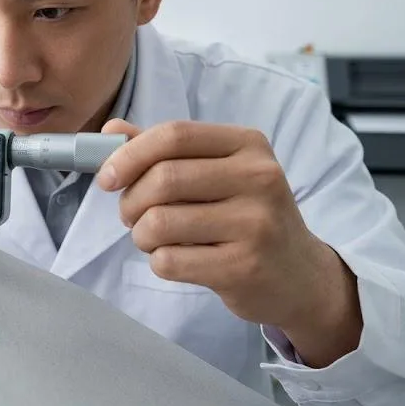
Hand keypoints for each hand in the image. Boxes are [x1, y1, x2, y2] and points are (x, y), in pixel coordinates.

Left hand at [98, 119, 361, 367]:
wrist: (298, 276)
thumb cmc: (244, 216)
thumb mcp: (215, 173)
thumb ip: (162, 151)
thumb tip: (111, 129)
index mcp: (248, 144)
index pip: (174, 135)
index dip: (128, 154)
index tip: (106, 177)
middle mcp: (259, 178)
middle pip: (162, 179)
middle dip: (130, 202)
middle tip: (132, 216)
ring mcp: (256, 224)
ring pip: (159, 222)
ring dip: (141, 235)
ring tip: (154, 239)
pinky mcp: (244, 267)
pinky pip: (169, 261)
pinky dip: (158, 262)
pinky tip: (178, 260)